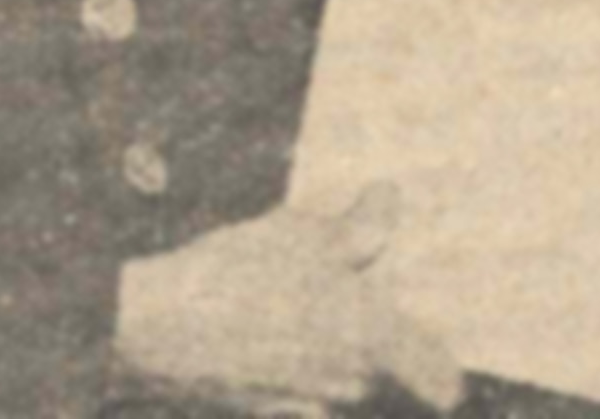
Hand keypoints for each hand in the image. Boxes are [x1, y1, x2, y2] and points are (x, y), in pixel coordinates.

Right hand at [114, 184, 462, 413]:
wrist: (154, 330)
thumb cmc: (240, 275)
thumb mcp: (304, 234)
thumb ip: (360, 228)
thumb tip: (391, 202)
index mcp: (369, 337)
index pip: (436, 376)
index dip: (440, 370)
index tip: (445, 370)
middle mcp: (345, 383)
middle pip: (382, 377)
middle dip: (377, 349)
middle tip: (356, 301)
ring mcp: (302, 406)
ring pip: (340, 386)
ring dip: (333, 359)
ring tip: (304, 310)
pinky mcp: (261, 411)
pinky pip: (299, 397)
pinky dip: (295, 374)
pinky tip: (269, 336)